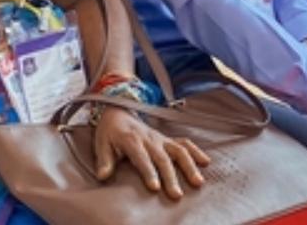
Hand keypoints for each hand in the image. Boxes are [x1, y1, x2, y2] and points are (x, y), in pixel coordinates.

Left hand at [92, 106, 210, 198]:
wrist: (118, 112)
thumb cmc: (109, 132)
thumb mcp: (101, 144)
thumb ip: (104, 160)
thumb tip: (103, 176)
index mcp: (132, 141)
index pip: (142, 158)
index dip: (149, 172)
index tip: (155, 188)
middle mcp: (150, 139)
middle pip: (163, 159)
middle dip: (171, 177)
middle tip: (177, 194)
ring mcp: (161, 139)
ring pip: (178, 150)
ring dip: (189, 166)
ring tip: (198, 182)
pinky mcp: (167, 139)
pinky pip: (184, 143)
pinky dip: (196, 151)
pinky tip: (206, 162)